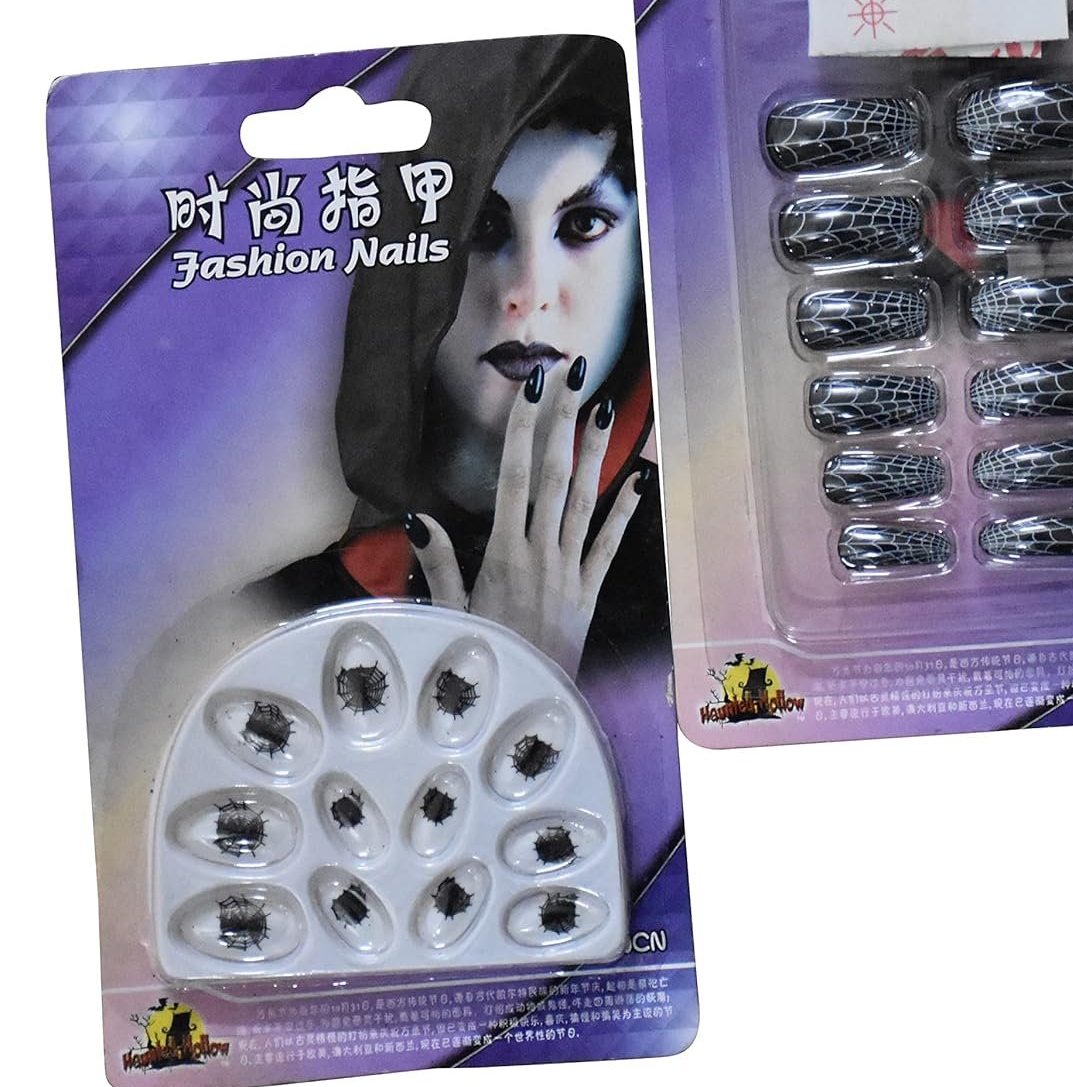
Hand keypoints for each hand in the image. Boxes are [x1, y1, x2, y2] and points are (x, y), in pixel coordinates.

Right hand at [406, 356, 647, 679]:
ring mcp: (571, 572)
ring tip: (606, 407)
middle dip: (562, 421)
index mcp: (503, 555)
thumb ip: (438, 563)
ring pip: (585, 500)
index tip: (530, 390)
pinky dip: (625, 511)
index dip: (522, 431)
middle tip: (572, 374)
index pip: (513, 478)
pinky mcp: (591, 594)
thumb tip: (418, 516)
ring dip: (596, 451)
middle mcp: (541, 555)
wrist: (521, 712)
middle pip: (553, 476)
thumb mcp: (447, 613)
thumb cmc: (477, 662)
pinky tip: (640, 478)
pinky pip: (610, 545)